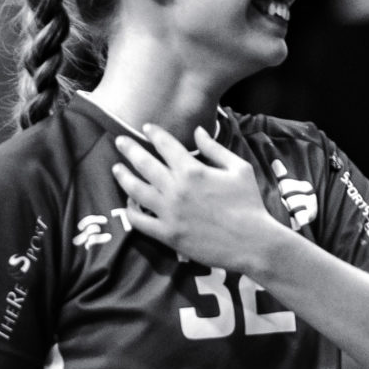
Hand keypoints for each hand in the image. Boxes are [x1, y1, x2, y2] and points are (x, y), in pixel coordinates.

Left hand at [111, 126, 290, 276]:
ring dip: (123, 177)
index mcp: (193, 170)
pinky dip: (130, 211)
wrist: (252, 241)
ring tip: (116, 169)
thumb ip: (215, 148)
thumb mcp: (239, 168)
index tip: (146, 127)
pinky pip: (139, 221)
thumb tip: (199, 130)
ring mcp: (168, 212)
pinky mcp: (167, 234)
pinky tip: (128, 203)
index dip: (154, 133)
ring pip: (135, 190)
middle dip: (129, 149)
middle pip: (144, 164)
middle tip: (119, 141)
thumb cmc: (249, 203)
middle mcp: (176, 189)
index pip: (166, 145)